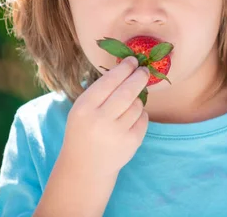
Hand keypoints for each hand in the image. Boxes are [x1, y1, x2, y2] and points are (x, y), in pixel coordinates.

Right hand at [60, 56, 149, 176]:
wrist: (85, 166)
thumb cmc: (84, 129)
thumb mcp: (82, 109)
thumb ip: (101, 91)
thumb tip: (128, 68)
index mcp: (84, 108)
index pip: (109, 81)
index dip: (124, 68)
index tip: (133, 60)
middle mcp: (100, 120)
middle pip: (128, 91)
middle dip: (139, 77)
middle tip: (144, 71)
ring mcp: (117, 133)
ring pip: (138, 105)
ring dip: (138, 99)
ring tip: (129, 103)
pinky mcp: (131, 142)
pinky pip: (144, 119)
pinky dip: (140, 115)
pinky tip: (131, 119)